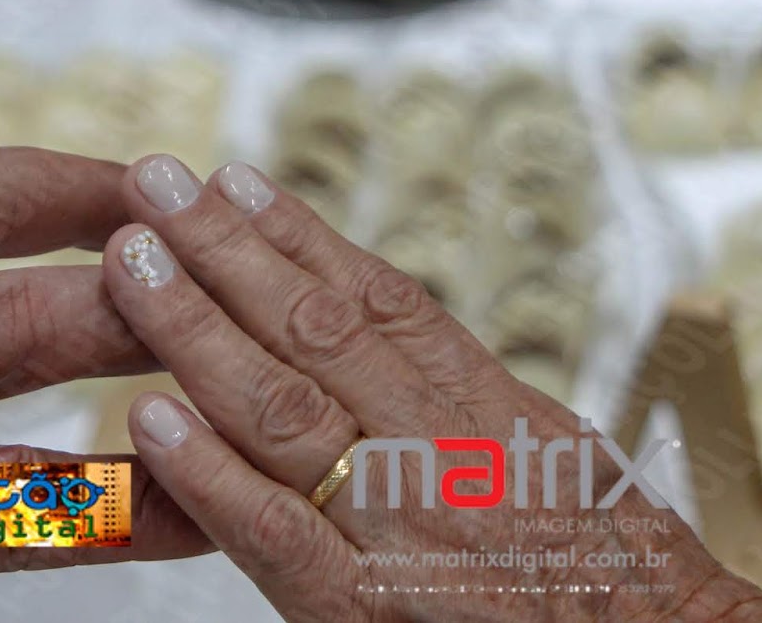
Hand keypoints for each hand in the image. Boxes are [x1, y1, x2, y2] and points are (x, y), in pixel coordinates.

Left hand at [98, 155, 761, 622]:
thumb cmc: (628, 587)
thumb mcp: (564, 468)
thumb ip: (474, 408)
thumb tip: (393, 343)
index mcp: (496, 410)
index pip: (382, 300)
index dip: (301, 236)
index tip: (240, 181)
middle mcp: (445, 450)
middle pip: (318, 329)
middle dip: (229, 249)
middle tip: (159, 183)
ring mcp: (405, 527)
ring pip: (285, 407)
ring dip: (197, 327)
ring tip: (133, 259)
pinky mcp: (370, 611)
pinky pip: (277, 535)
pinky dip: (210, 474)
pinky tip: (150, 418)